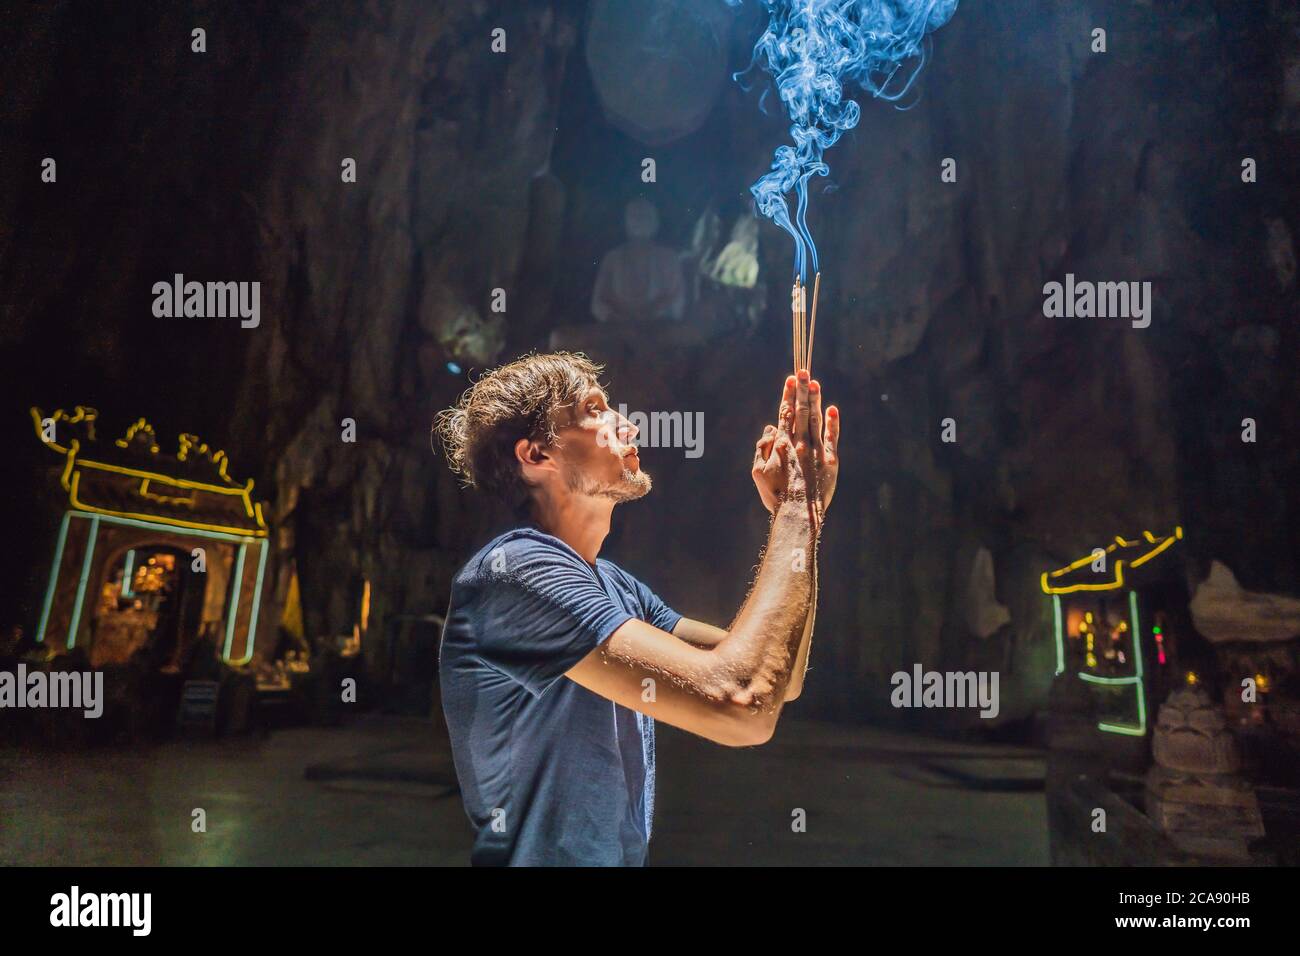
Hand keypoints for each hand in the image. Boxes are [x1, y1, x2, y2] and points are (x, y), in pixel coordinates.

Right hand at [752, 370, 839, 518]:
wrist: (798, 512)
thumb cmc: (776, 496)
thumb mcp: (757, 473)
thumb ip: (760, 449)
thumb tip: (769, 429)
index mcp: (781, 444)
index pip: (785, 414)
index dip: (787, 395)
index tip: (790, 380)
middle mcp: (799, 442)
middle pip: (800, 410)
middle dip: (801, 389)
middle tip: (802, 371)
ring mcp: (815, 450)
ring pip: (815, 418)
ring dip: (814, 399)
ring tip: (814, 381)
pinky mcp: (830, 460)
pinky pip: (832, 437)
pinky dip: (832, 422)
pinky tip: (832, 408)